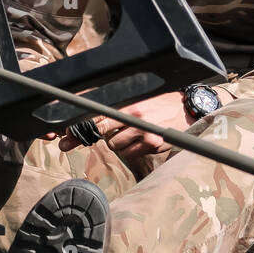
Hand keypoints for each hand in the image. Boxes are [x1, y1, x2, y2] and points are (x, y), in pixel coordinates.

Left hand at [58, 91, 189, 161]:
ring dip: (116, 141)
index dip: (80, 122)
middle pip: (101, 129)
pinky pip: (129, 153)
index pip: (99, 113)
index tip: (65, 130)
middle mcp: (134, 116)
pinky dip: (130, 150)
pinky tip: (139, 140)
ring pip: (113, 144)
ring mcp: (143, 132)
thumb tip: (94, 116)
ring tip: (129, 133)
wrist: (188, 110)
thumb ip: (119, 105)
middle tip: (72, 141)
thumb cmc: (161, 103)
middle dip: (86, 136)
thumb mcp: (140, 98)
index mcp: (129, 103)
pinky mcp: (151, 145)